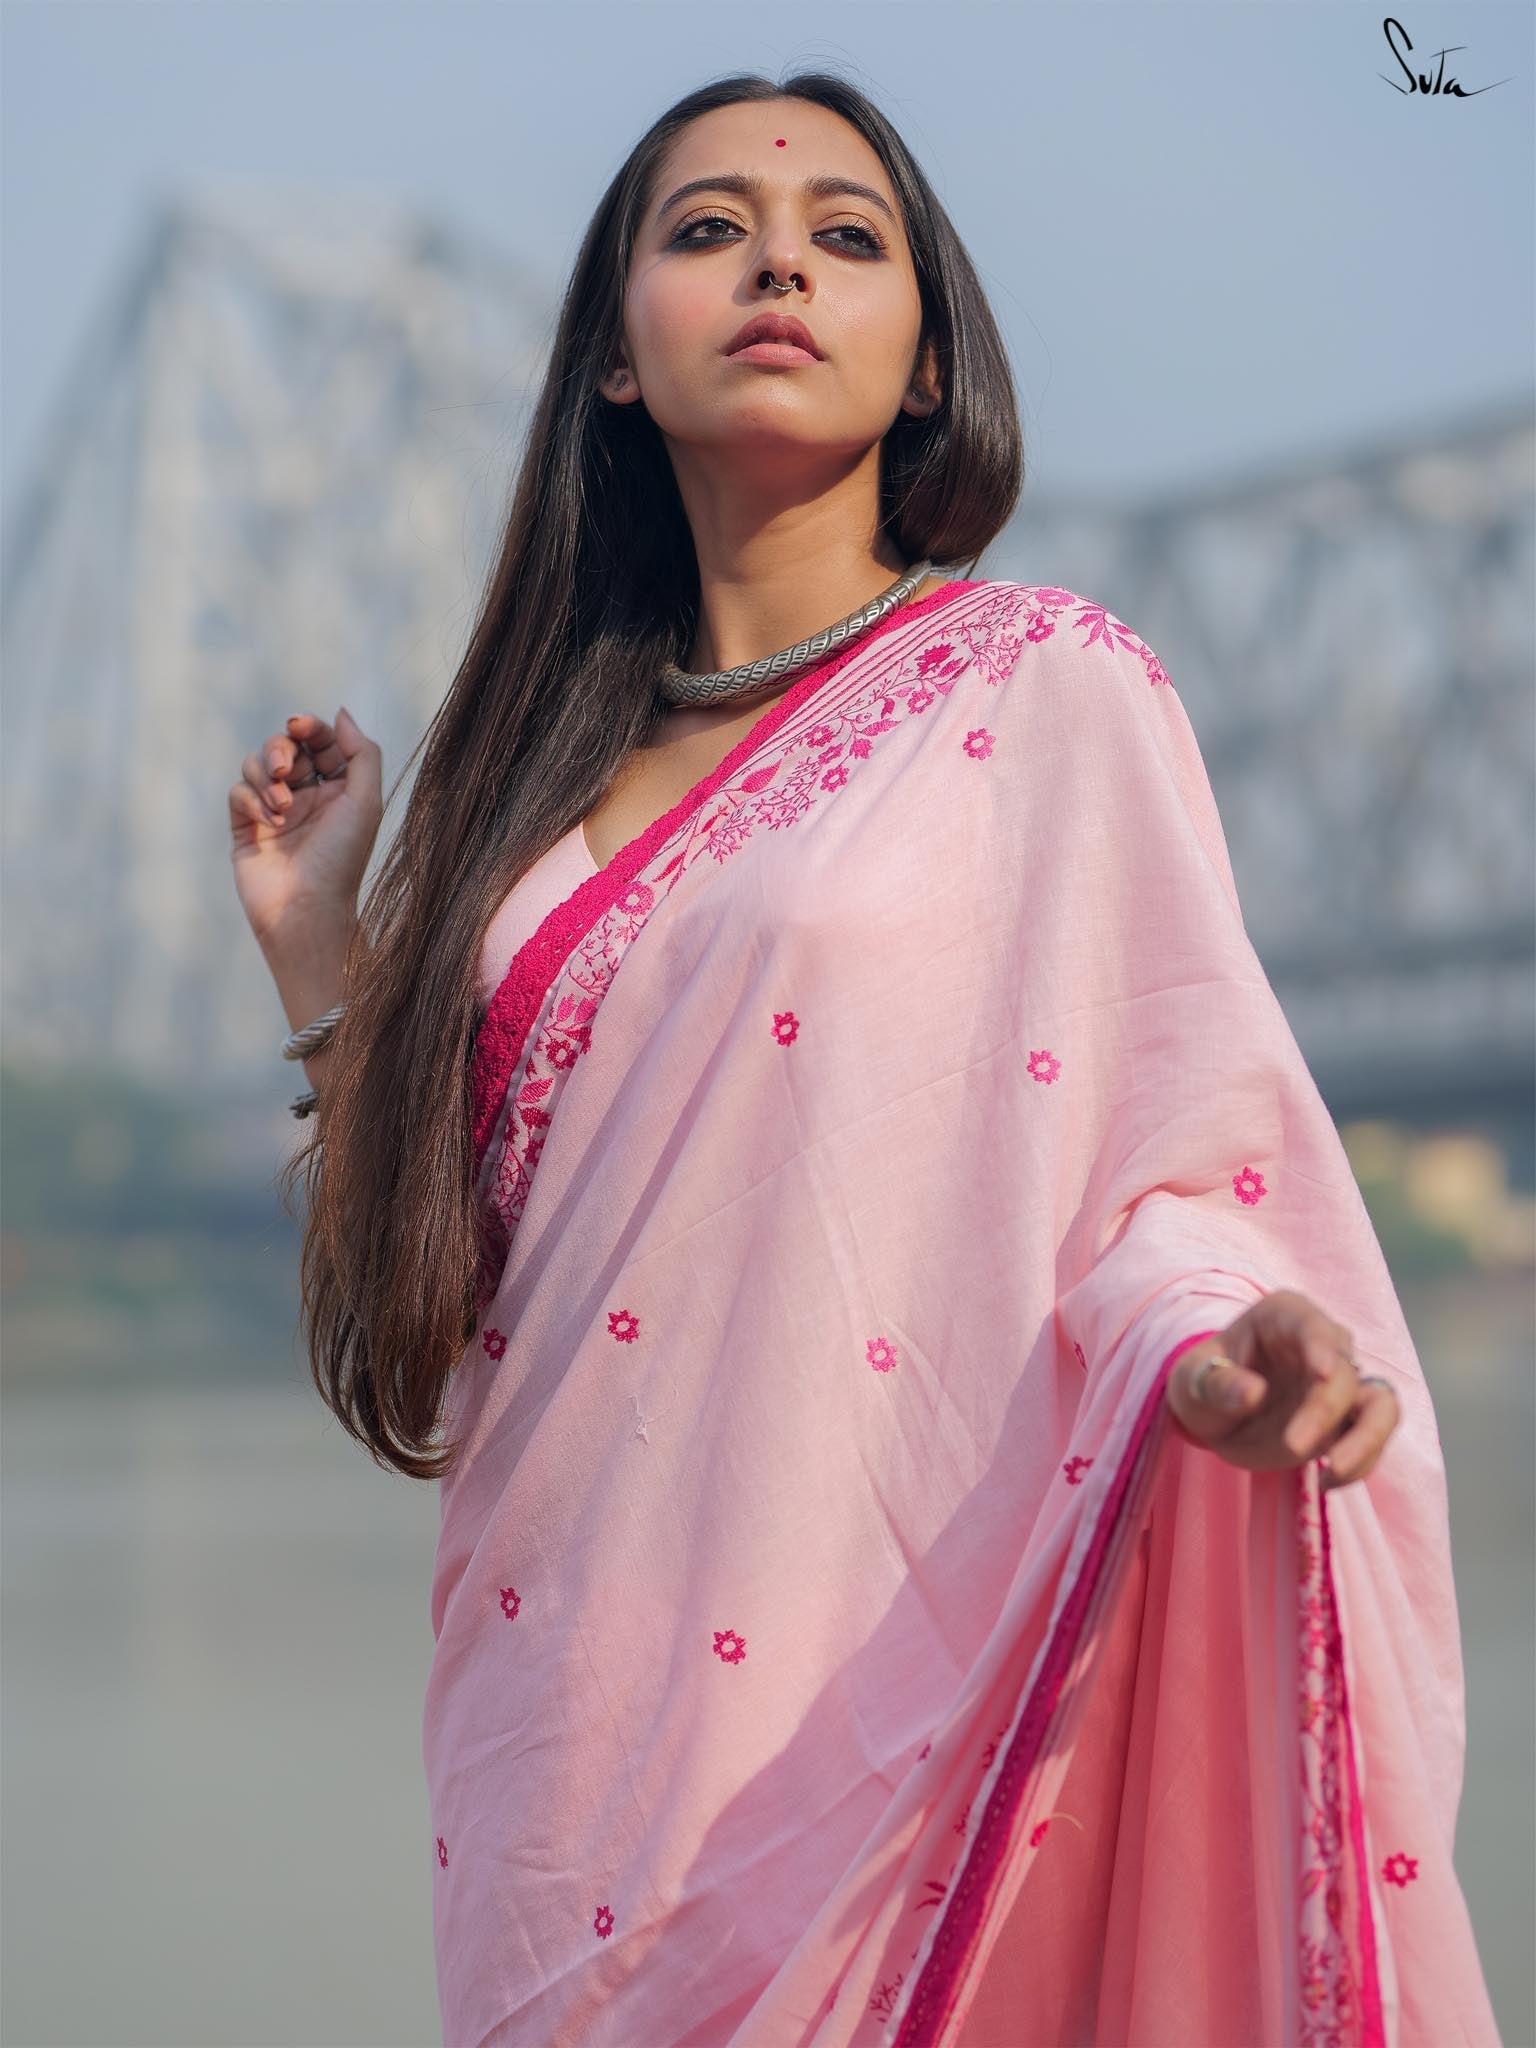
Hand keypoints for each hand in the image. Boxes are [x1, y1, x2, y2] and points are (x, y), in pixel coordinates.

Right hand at [228, 708, 383, 948]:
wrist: (307, 910)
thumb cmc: (342, 859)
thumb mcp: (365, 801)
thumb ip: (361, 753)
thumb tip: (340, 713)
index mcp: (338, 790)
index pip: (319, 742)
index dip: (309, 728)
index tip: (299, 726)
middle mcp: (306, 797)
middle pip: (283, 747)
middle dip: (279, 748)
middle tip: (283, 768)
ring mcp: (273, 811)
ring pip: (255, 766)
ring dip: (265, 777)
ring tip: (283, 807)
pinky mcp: (245, 828)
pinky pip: (238, 793)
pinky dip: (251, 800)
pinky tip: (271, 821)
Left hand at [1163, 1288, 1400, 1493]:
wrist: (1215, 1413)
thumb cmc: (1203, 1380)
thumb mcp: (1192, 1379)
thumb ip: (1218, 1384)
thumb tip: (1253, 1393)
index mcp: (1284, 1317)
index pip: (1312, 1325)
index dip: (1322, 1346)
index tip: (1324, 1372)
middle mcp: (1323, 1344)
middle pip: (1345, 1373)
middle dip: (1324, 1411)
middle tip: (1292, 1445)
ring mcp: (1341, 1383)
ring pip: (1381, 1405)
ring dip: (1368, 1438)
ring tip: (1333, 1470)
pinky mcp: (1348, 1421)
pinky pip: (1373, 1439)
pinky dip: (1360, 1463)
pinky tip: (1325, 1482)